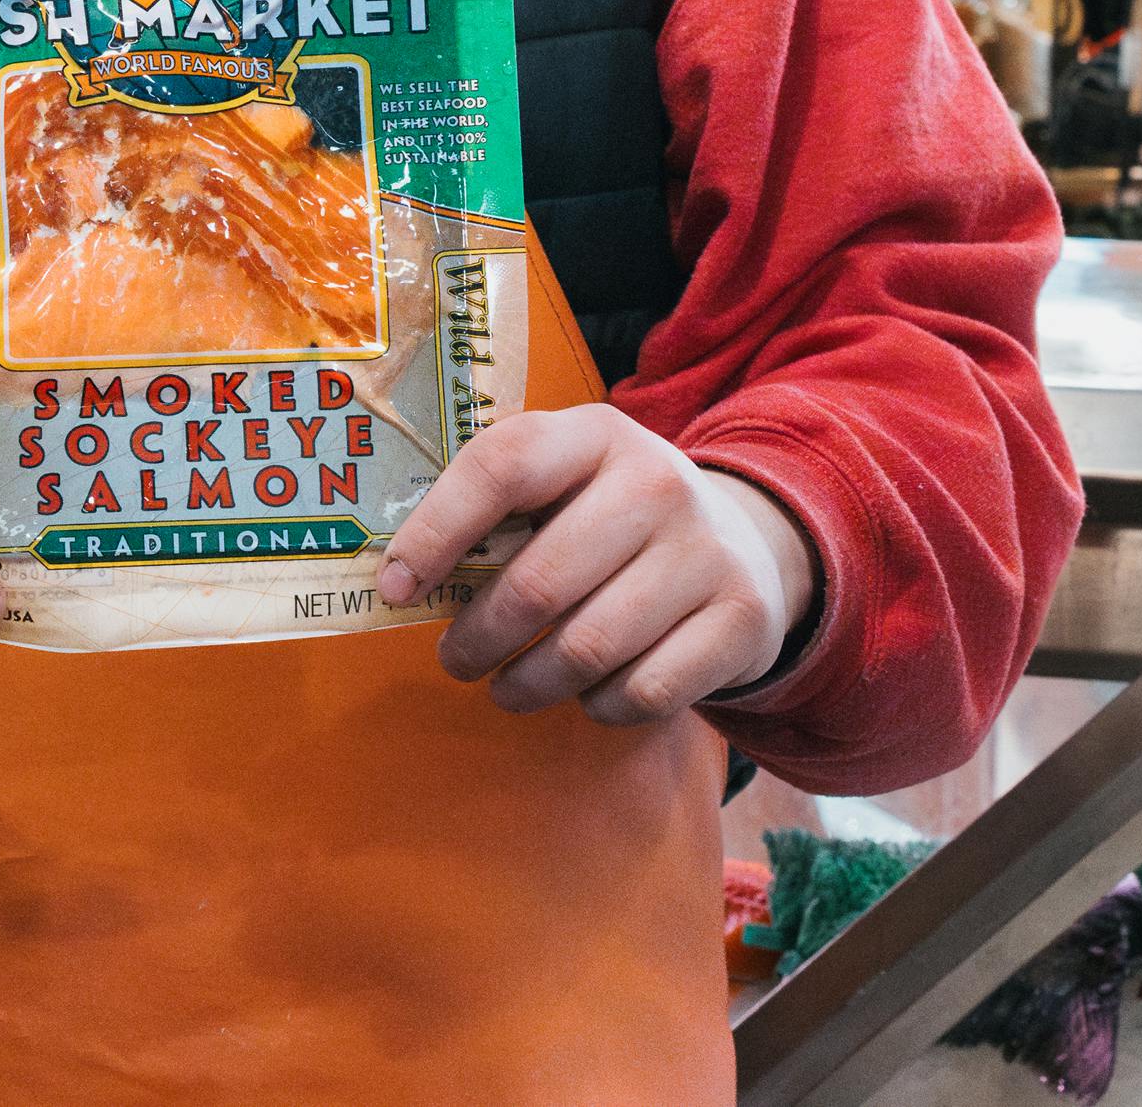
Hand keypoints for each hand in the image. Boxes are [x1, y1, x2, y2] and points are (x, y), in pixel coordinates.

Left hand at [378, 406, 816, 725]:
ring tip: (504, 686)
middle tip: (453, 658)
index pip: (500, 470)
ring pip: (587, 650)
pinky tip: (583, 695)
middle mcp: (656, 482)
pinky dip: (598, 707)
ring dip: (528, 683)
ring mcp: (705, 552)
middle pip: (539, 582)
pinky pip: (644, 692)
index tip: (395, 588)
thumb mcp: (565, 481)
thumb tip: (400, 577)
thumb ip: (495, 511)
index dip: (436, 532)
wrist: (746, 540)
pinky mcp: (741, 621)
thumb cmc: (614, 514)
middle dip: (477, 636)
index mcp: (593, 434)